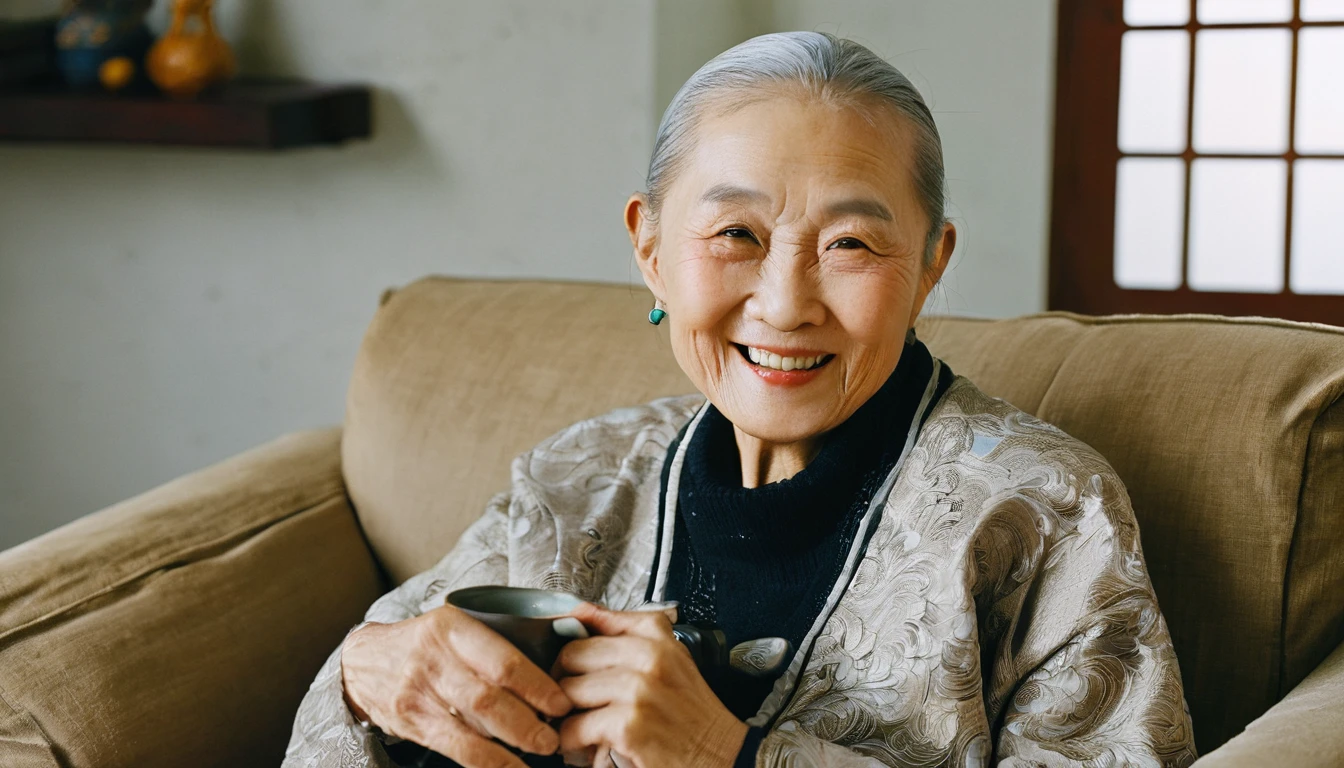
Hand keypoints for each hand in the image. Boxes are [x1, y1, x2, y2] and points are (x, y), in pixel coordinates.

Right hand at [341, 605, 572, 767]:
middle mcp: (435, 659)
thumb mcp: (454, 626)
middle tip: (553, 738)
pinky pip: (455, 747)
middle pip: (488, 697)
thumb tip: (554, 661)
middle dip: (527, 722)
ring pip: (472, 725)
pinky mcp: (412, 722)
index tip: (562, 702)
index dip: (536, 685)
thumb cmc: (424, 644)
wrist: (363, 662)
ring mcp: (420, 693)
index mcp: (453, 627)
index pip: (502, 660)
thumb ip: (495, 642)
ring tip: (540, 751)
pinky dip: (487, 761)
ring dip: (511, 744)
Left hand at [554, 603, 748, 767]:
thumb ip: (627, 632)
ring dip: (566, 714)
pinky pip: (575, 726)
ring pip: (568, 691)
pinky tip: (585, 744)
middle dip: (563, 680)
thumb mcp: (668, 657)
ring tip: (578, 724)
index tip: (567, 662)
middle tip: (569, 699)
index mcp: (654, 633)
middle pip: (572, 654)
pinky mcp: (629, 724)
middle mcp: (648, 654)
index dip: (569, 643)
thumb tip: (578, 613)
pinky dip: (572, 740)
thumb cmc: (689, 710)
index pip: (589, 618)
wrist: (719, 752)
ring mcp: (637, 688)